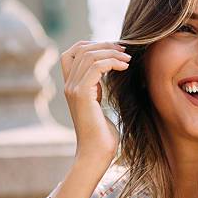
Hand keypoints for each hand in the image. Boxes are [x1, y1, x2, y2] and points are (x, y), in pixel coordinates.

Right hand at [60, 41, 130, 159]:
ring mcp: (73, 89)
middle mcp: (69, 85)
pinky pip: (96, 67)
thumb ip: (97, 88)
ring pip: (89, 55)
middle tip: (125, 51)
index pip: (72, 52)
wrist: (96, 153)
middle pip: (80, 49)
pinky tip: (125, 67)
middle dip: (105, 45)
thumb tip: (108, 72)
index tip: (115, 49)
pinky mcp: (82, 95)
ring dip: (112, 53)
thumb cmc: (102, 134)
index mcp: (71, 86)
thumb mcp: (98, 104)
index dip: (92, 44)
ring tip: (128, 59)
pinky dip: (112, 62)